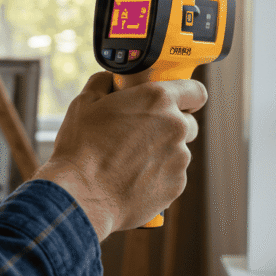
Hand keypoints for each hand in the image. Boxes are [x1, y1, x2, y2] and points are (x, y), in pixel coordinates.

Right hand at [33, 71, 207, 240]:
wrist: (80, 195)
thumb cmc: (81, 148)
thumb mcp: (85, 102)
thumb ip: (104, 83)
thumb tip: (110, 81)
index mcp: (158, 100)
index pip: (195, 90)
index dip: (188, 96)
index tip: (179, 102)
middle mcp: (176, 127)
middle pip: (188, 123)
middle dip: (170, 127)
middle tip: (142, 134)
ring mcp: (179, 159)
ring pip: (178, 152)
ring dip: (161, 154)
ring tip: (129, 162)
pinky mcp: (176, 186)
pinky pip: (171, 176)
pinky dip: (156, 177)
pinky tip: (131, 180)